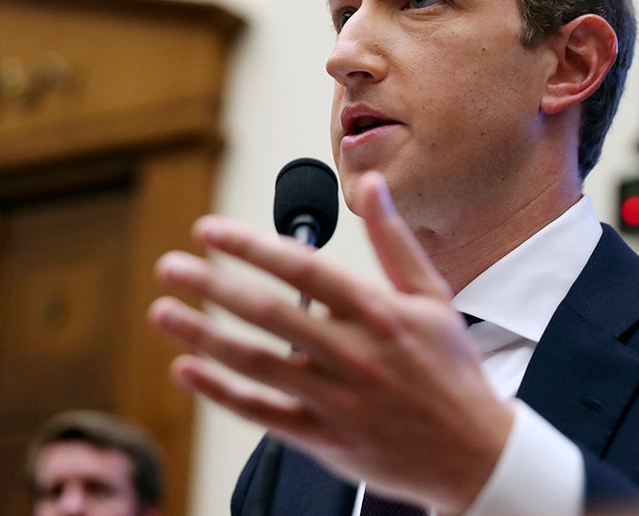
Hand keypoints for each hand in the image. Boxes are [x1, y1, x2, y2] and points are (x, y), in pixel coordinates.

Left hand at [148, 172, 514, 512]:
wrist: (475, 455)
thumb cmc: (451, 369)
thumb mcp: (433, 297)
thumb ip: (395, 240)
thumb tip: (372, 182)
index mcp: (378, 313)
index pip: (302, 269)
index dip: (249, 247)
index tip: (208, 231)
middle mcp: (353, 354)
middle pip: (268, 313)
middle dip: (212, 286)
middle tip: (170, 267)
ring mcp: (335, 399)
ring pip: (255, 363)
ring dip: (203, 335)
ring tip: (163, 312)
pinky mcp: (324, 439)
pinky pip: (261, 413)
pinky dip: (221, 392)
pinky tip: (188, 370)